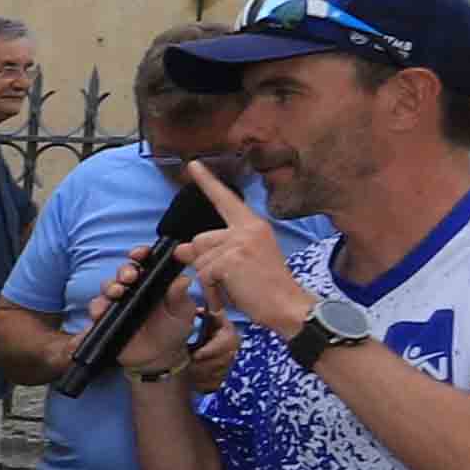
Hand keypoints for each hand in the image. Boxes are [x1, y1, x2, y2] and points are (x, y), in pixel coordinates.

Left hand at [174, 164, 322, 342]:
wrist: (287, 305)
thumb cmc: (267, 287)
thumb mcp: (239, 264)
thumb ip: (213, 252)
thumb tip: (182, 249)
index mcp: (253, 225)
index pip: (226, 200)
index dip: (207, 182)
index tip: (193, 164)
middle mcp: (248, 228)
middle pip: (200, 239)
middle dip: (204, 263)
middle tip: (229, 280)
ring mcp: (240, 242)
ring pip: (199, 259)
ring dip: (209, 281)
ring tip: (234, 288)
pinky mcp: (232, 259)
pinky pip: (203, 274)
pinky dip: (212, 290)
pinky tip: (230, 295)